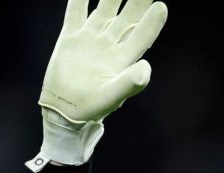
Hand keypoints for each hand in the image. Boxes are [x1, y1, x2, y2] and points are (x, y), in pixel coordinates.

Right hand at [40, 0, 167, 123]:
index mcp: (123, 59)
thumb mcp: (111, 97)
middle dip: (137, 0)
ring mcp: (91, 39)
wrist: (63, 110)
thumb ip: (129, 84)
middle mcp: (110, 45)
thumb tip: (146, 69)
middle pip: (127, 17)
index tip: (161, 6)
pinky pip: (76, 12)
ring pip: (105, 10)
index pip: (142, 36)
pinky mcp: (71, 38)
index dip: (152, 22)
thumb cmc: (91, 107)